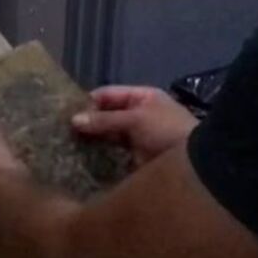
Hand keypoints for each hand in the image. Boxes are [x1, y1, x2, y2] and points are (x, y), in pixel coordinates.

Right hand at [71, 86, 197, 165]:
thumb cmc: (167, 131)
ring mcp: (136, 139)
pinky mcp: (135, 160)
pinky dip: (100, 157)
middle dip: (87, 123)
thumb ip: (106, 120)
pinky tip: (82, 161)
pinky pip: (113, 155)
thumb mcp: (137, 119)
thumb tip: (74, 120)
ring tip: (66, 147)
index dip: (88, 102)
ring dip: (91, 142)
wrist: (196, 163)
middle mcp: (137, 116)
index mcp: (141, 98)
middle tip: (61, 133)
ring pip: (108, 137)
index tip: (65, 113)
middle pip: (106, 116)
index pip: (108, 95)